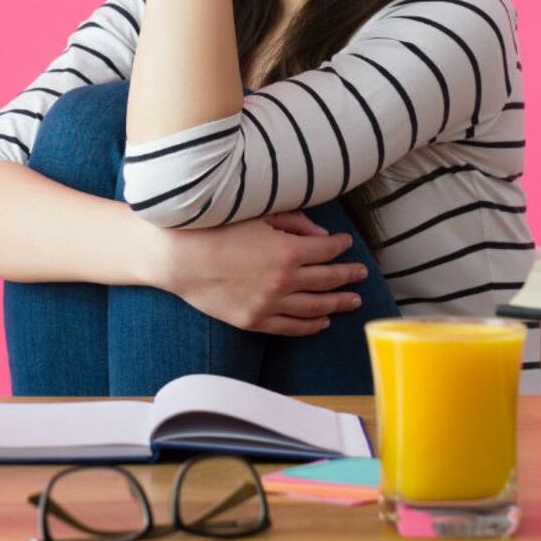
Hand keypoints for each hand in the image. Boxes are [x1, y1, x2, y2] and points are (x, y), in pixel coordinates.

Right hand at [155, 210, 366, 336]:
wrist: (177, 258)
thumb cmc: (215, 228)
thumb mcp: (258, 214)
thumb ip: (294, 222)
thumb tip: (321, 235)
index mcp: (288, 251)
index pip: (327, 250)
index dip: (341, 246)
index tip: (346, 243)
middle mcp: (284, 281)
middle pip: (328, 279)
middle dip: (348, 276)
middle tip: (362, 274)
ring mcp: (269, 304)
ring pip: (315, 307)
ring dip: (338, 303)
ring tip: (353, 301)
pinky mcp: (253, 321)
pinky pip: (291, 327)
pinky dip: (311, 325)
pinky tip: (324, 321)